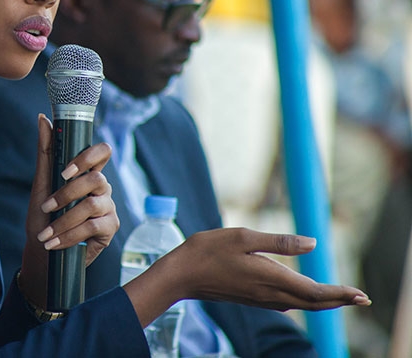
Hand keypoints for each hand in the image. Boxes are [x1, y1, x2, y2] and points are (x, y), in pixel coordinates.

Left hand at [18, 114, 118, 306]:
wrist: (43, 252)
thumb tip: (42, 118)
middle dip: (67, 194)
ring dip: (63, 220)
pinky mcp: (110, 228)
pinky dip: (69, 236)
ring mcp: (108, 207)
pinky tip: (54, 243)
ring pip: (92, 205)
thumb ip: (46, 152)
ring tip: (45, 233)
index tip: (65, 171)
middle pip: (96, 179)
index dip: (88, 157)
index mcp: (86, 173)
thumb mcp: (41, 184)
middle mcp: (101, 188)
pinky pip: (93, 227)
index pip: (101, 152)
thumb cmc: (43, 216)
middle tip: (46, 207)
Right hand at [124, 227, 370, 327]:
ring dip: (322, 302)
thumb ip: (279, 242)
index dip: (340, 294)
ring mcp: (260, 298)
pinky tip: (304, 295)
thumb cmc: (208, 251)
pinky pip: (286, 303)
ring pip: (300, 305)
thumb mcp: (243, 236)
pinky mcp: (252, 298)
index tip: (361, 295)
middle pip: (312, 303)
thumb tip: (313, 244)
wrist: (181, 275)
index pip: (315, 292)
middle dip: (338, 300)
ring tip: (340, 296)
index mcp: (271, 278)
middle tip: (360, 298)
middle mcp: (269, 293)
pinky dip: (303, 301)